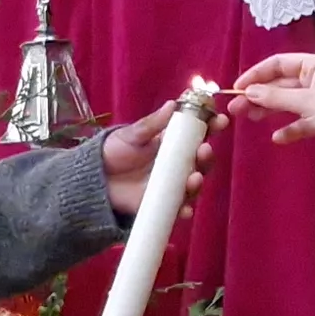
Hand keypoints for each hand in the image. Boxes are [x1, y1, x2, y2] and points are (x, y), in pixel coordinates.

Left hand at [97, 108, 211, 217]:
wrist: (94, 179)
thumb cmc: (114, 151)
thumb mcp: (132, 135)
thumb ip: (152, 123)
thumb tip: (172, 104)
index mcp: (173, 142)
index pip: (198, 133)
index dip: (212, 126)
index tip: (220, 120)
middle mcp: (177, 164)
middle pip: (200, 161)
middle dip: (207, 156)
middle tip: (204, 150)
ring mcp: (171, 185)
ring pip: (193, 185)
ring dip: (198, 182)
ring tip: (194, 177)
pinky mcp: (162, 204)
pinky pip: (177, 209)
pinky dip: (183, 210)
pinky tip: (185, 209)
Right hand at [226, 52, 314, 157]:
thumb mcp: (306, 102)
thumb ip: (276, 96)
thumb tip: (249, 91)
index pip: (279, 63)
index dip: (256, 74)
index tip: (237, 87)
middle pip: (281, 83)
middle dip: (259, 94)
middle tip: (236, 108)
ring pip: (289, 102)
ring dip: (270, 110)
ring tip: (250, 120)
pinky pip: (302, 122)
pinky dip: (290, 128)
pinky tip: (278, 138)